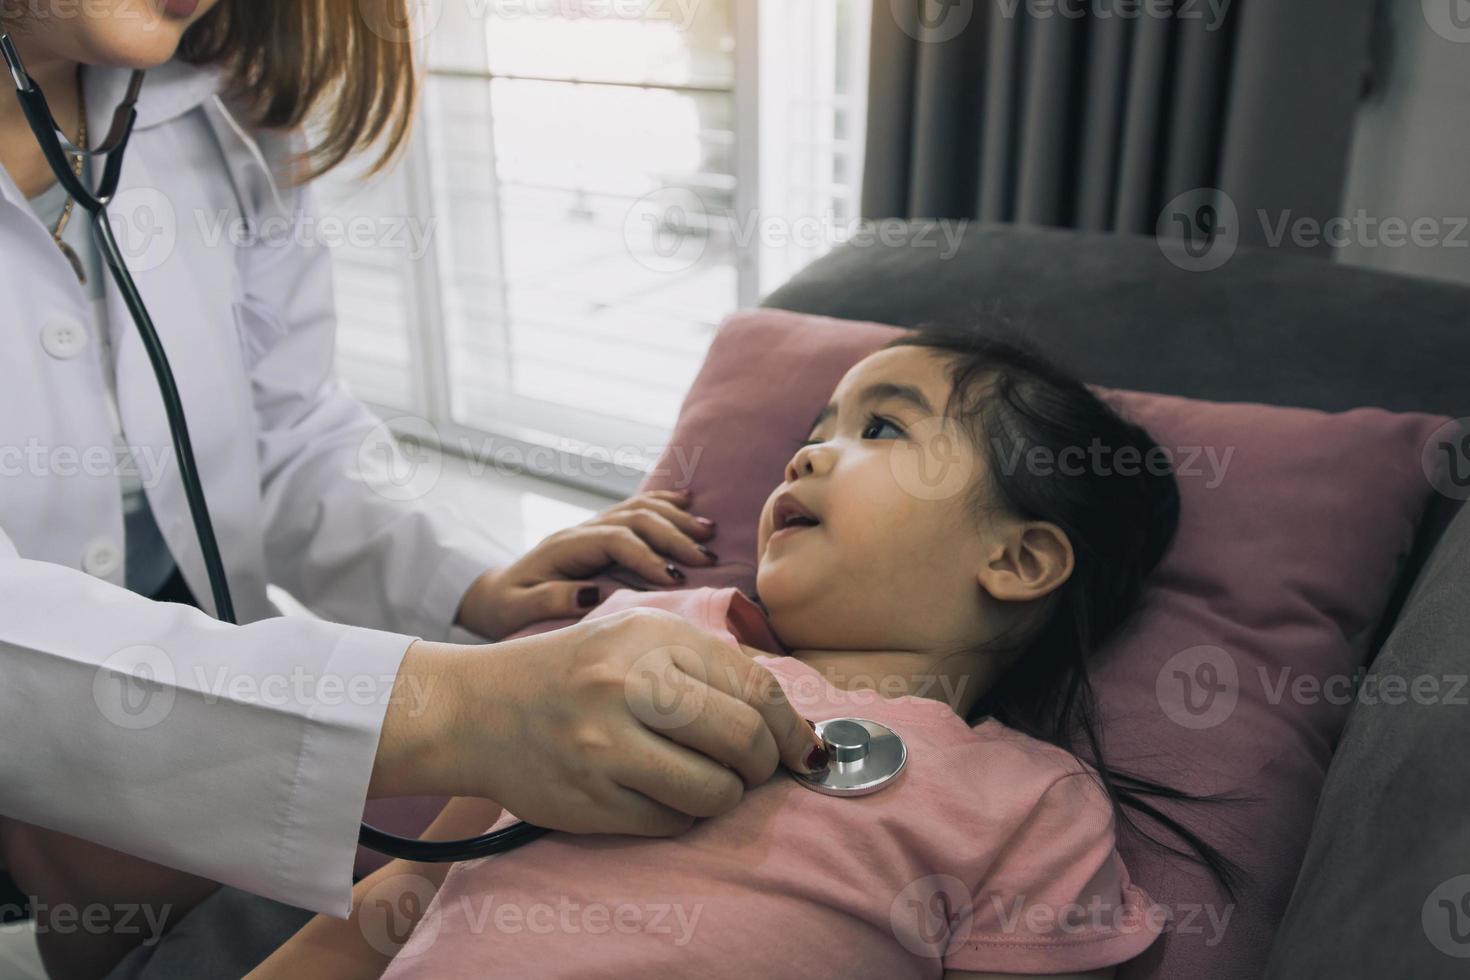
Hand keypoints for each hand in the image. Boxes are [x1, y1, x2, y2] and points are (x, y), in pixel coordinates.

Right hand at [373, 608, 826, 835]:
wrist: (478, 709)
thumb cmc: (576, 672)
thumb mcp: (639, 637)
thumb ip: (711, 666)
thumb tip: (791, 724)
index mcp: (652, 636)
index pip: (757, 686)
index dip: (791, 726)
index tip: (800, 748)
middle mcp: (629, 685)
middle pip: (744, 739)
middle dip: (763, 764)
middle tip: (753, 768)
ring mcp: (607, 746)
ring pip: (715, 791)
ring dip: (724, 794)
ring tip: (705, 781)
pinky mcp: (589, 799)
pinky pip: (671, 822)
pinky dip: (680, 814)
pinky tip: (659, 793)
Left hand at [456, 488, 719, 639]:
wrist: (496, 594)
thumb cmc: (506, 608)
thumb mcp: (516, 611)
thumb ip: (550, 601)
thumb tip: (591, 594)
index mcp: (565, 547)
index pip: (615, 540)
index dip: (647, 556)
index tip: (675, 581)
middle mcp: (582, 529)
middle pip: (636, 519)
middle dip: (674, 537)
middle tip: (706, 560)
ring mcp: (593, 526)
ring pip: (641, 509)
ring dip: (677, 519)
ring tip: (709, 533)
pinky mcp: (602, 530)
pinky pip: (637, 507)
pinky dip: (666, 503)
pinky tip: (690, 502)